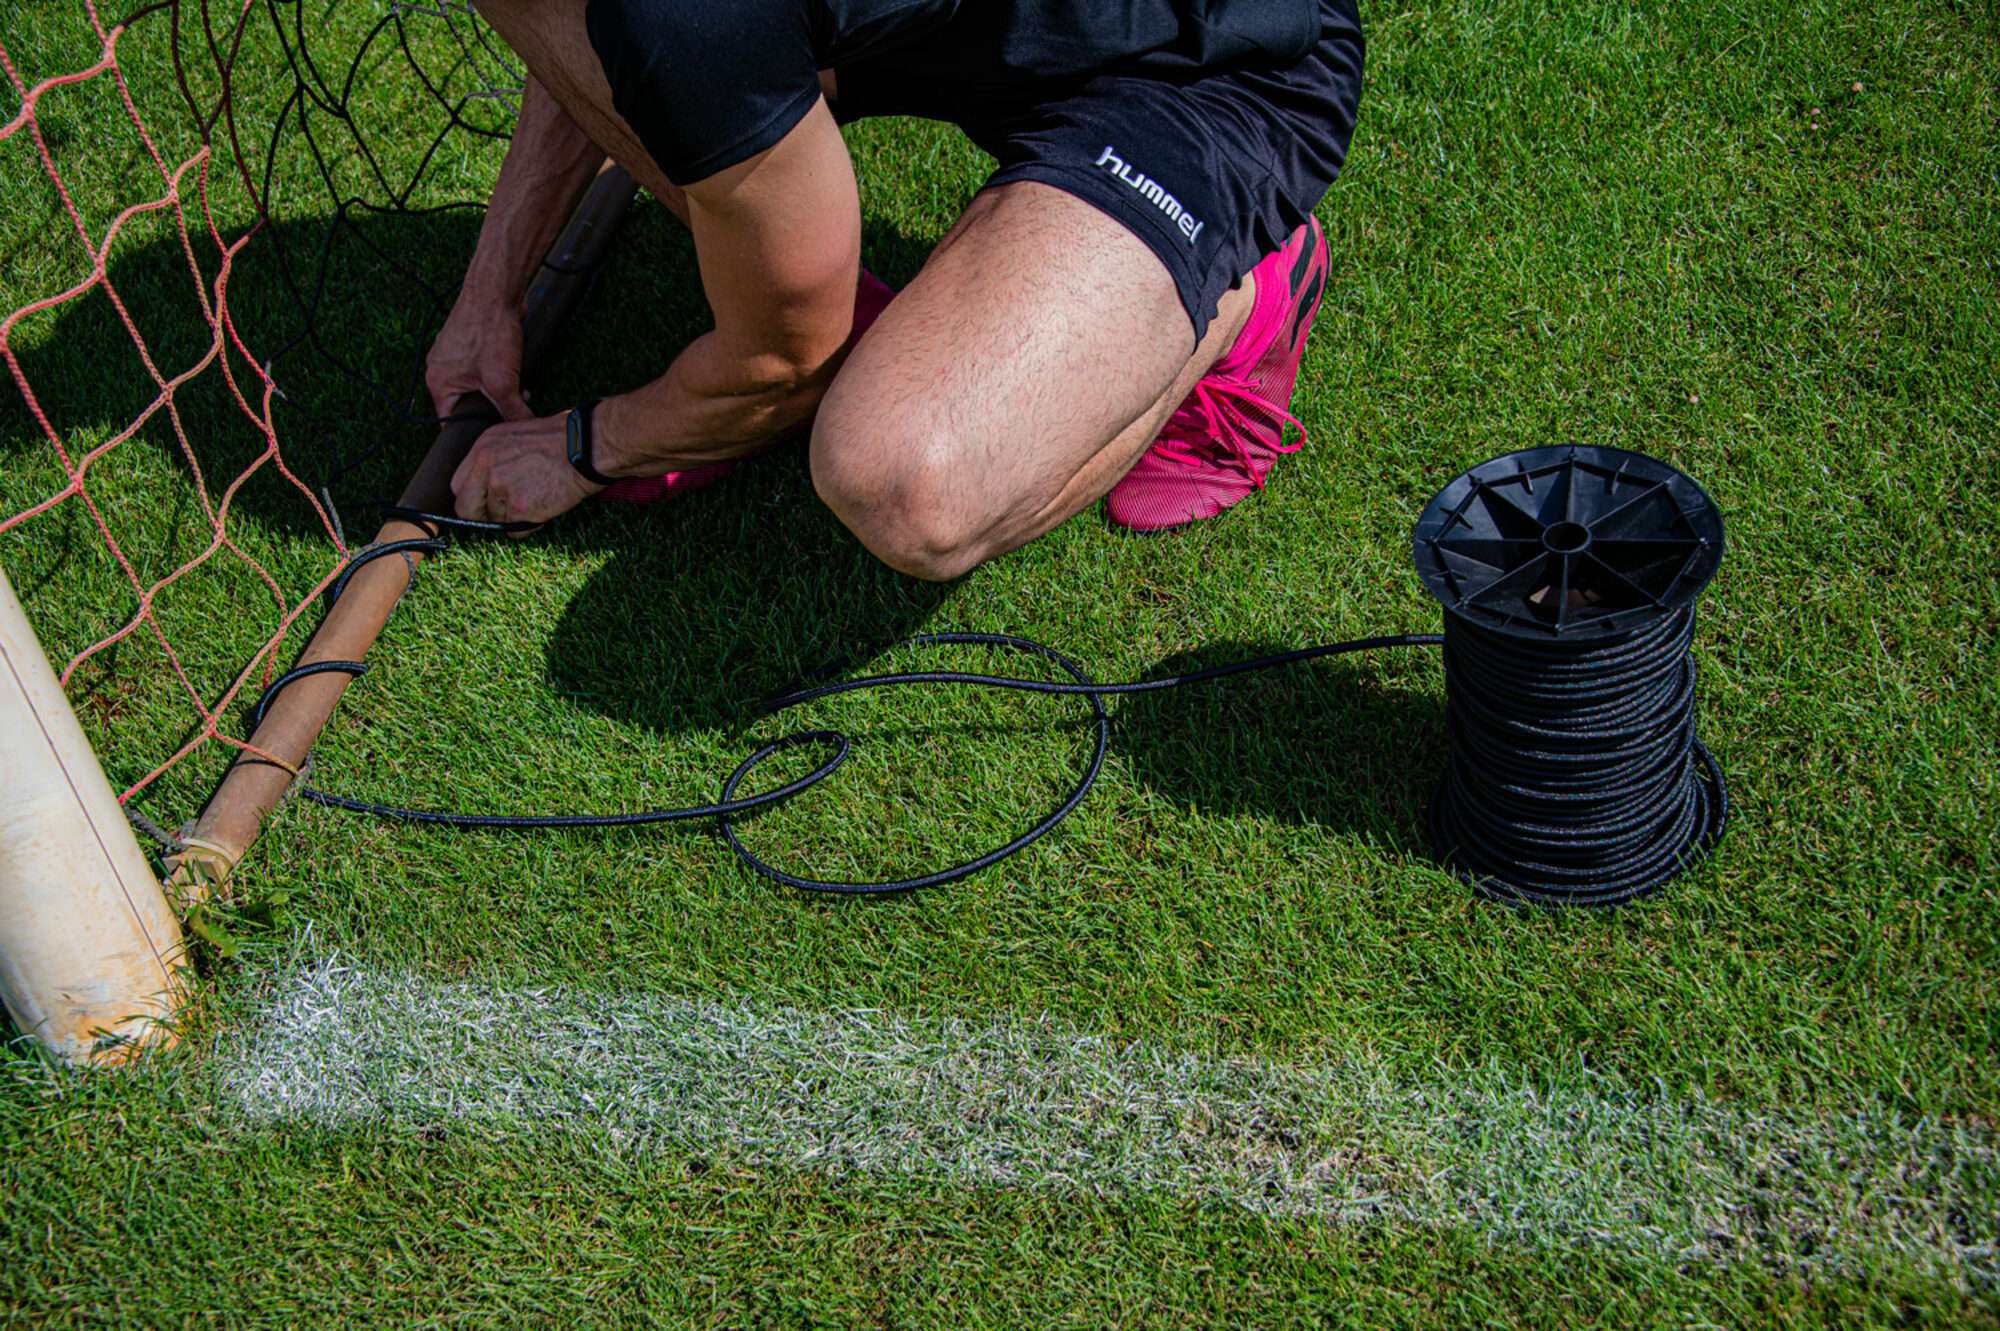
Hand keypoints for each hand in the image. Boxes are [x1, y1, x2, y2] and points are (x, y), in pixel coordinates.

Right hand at [425, 294, 530, 420]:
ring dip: (499, 391)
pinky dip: (498, 373)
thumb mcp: (503, 382)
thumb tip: (523, 428)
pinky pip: (481, 369)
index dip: (471, 432)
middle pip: (466, 404)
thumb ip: (512, 411)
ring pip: (477, 387)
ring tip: (518, 388)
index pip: (450, 423)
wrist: (496, 292)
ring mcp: (453, 356)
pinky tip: (515, 370)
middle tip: (513, 409)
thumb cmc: (490, 332)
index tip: (491, 438)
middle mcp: (439, 370)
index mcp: (437, 383)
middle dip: (492, 409)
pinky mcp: (468, 345)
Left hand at [450, 414, 601, 530]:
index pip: (459, 484)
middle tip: (500, 517)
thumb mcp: (517, 435)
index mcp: (483, 447)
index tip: (484, 503)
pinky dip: (530, 526)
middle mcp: (485, 466)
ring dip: (513, 519)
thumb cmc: (563, 438)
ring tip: (537, 501)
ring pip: (495, 521)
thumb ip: (498, 458)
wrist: (586, 446)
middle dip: (481, 516)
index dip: (473, 497)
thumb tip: (491, 482)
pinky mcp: (519, 507)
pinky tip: (544, 508)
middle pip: (465, 508)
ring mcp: (500, 488)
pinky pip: (516, 531)